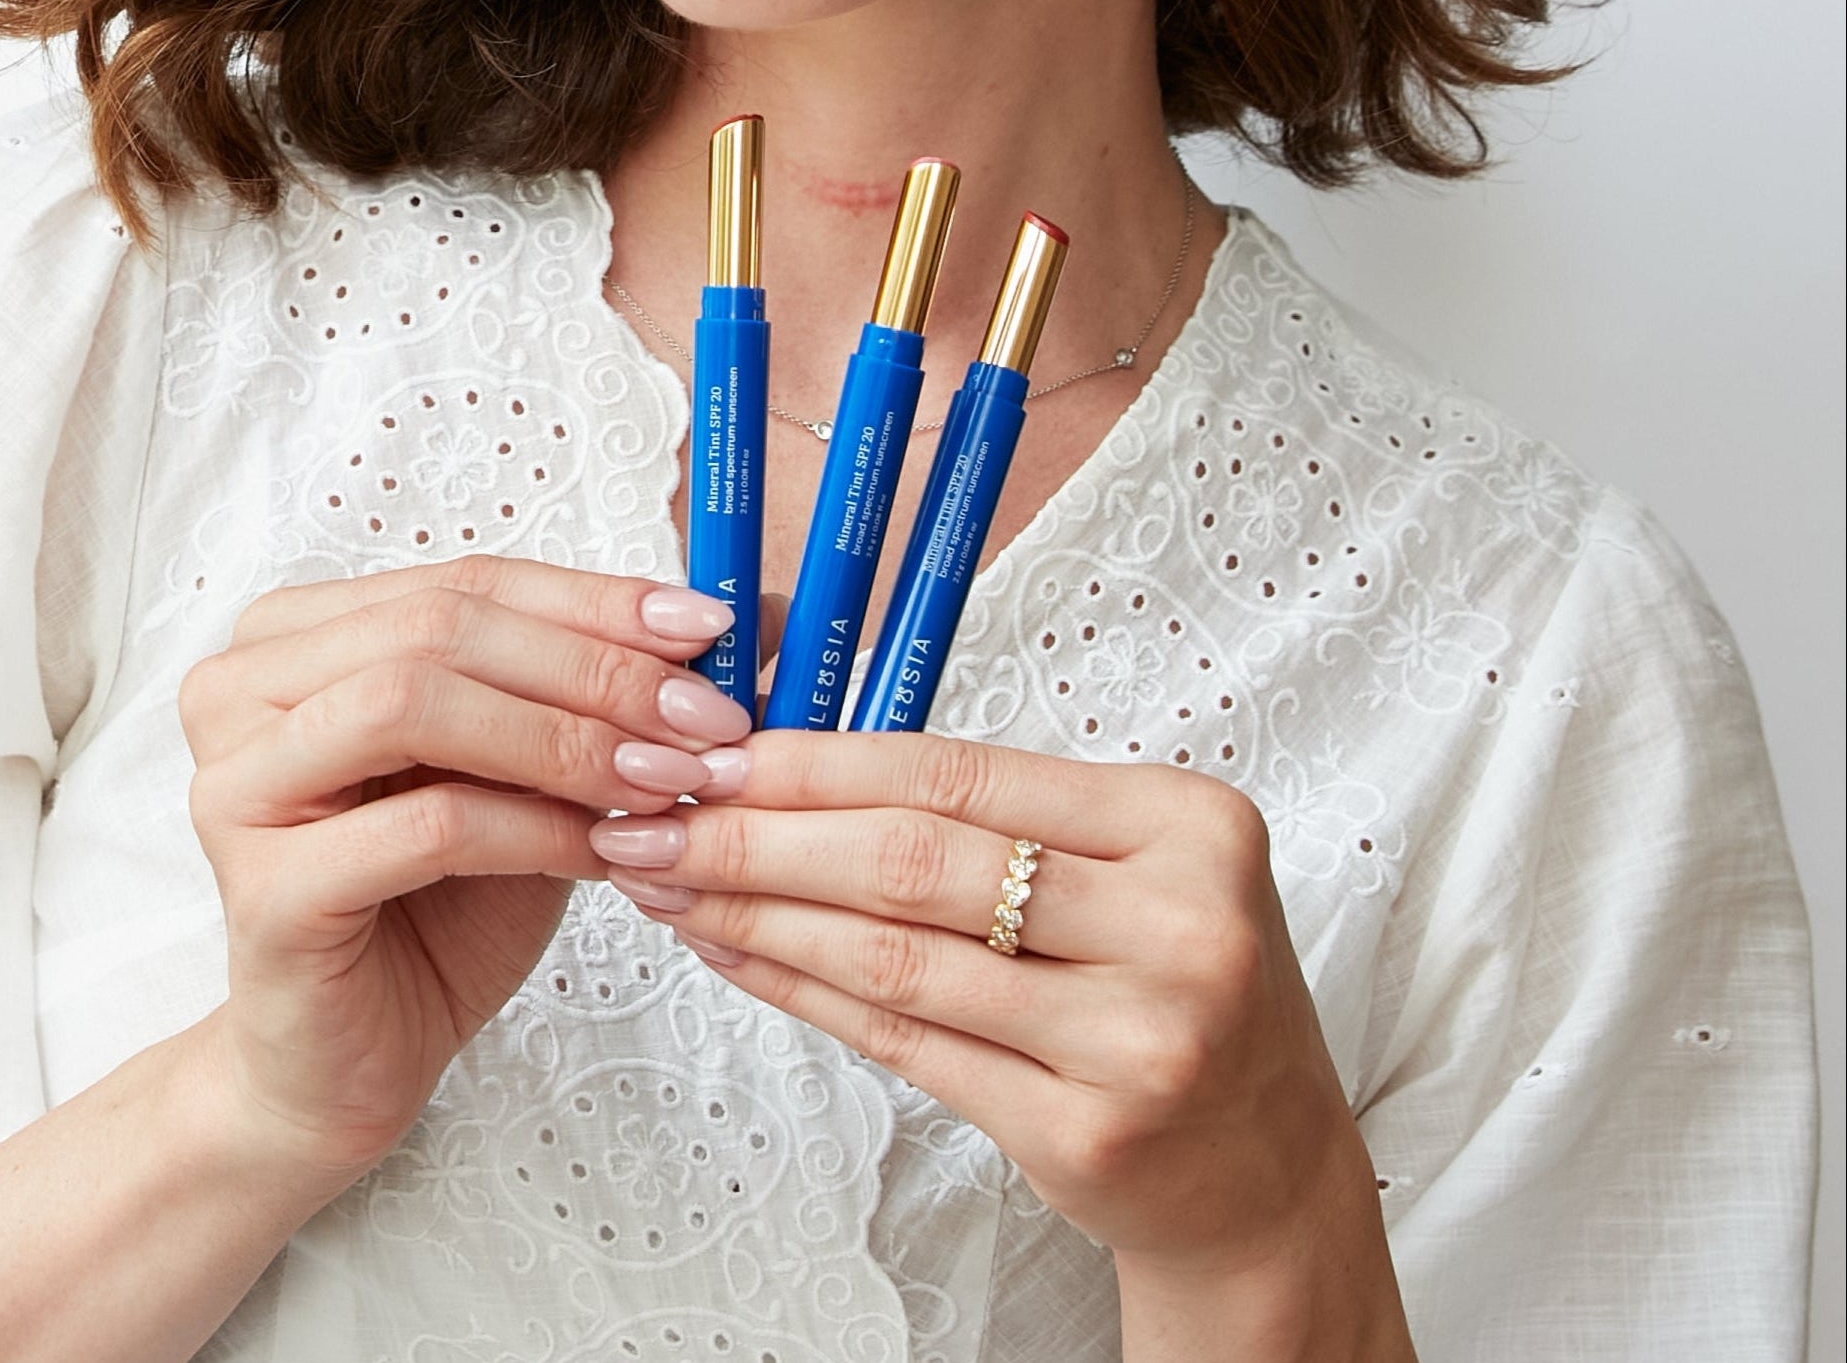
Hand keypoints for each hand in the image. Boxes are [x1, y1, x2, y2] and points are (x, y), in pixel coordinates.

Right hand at [177, 555, 749, 1177]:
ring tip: (668, 783)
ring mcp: (236, 786)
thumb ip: (591, 686)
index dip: (595, 599)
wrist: (353, 1054)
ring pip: (414, 704)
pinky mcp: (262, 891)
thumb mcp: (528, 767)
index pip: (468, 580)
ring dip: (564, 739)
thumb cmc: (442, 898)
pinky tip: (607, 852)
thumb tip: (738, 621)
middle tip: (705, 720)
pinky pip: (424, 825)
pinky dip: (534, 829)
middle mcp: (241, 688)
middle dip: (593, 668)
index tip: (709, 628)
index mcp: (298, 632)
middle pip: (440, 628)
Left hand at [591, 734, 1412, 1356]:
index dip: (827, 763)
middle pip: (921, 861)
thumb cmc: (1176, 989)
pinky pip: (907, 1046)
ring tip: (675, 884)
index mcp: (1186, 824)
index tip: (724, 753)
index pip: (966, 774)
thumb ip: (1006, 816)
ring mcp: (1135, 1038)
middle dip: (766, 836)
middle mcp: (1174, 924)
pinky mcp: (1084, 1132)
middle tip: (661, 817)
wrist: (1262, 1170)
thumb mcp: (1139, 868)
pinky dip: (806, 993)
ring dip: (763, 915)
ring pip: (899, 957)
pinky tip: (740, 957)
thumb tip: (808, 760)